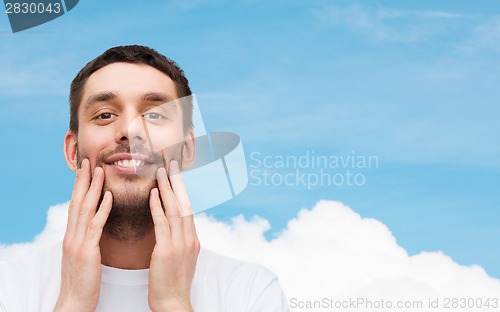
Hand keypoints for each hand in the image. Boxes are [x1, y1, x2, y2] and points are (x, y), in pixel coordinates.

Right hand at [54, 159, 112, 311]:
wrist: (75, 302)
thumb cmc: (83, 281)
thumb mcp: (84, 255)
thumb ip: (87, 239)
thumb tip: (93, 227)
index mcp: (72, 236)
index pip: (76, 205)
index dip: (80, 186)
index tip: (86, 169)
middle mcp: (72, 235)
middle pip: (77, 202)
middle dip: (83, 180)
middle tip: (88, 161)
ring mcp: (77, 243)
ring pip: (85, 209)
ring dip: (93, 188)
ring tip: (99, 170)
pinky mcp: (87, 252)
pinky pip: (95, 226)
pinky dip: (102, 209)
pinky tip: (109, 196)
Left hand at [148, 160, 199, 311]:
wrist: (173, 303)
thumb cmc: (172, 283)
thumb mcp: (181, 258)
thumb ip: (180, 240)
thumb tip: (176, 227)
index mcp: (193, 239)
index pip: (188, 208)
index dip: (182, 189)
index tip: (176, 173)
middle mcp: (190, 238)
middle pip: (185, 202)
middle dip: (178, 181)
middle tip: (171, 162)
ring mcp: (181, 243)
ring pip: (175, 208)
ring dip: (168, 188)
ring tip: (161, 170)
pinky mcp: (168, 250)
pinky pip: (163, 223)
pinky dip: (158, 206)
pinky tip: (152, 193)